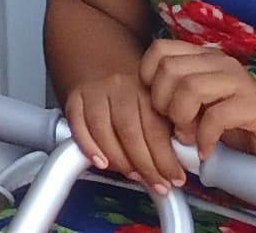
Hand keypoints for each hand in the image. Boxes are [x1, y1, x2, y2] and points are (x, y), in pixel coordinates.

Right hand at [57, 67, 185, 189]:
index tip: (174, 178)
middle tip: (157, 184)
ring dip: (119, 160)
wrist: (106, 72)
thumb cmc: (137, 102)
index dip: (165, 159)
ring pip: (103, 129)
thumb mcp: (160, 109)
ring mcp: (96, 90)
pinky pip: (78, 124)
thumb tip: (179, 166)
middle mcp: (121, 86)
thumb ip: (169, 133)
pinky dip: (88, 146)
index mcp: (147, 89)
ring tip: (133, 175)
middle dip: (145, 165)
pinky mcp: (75, 96)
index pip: (156, 128)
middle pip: (129, 131)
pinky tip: (101, 162)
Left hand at [138, 36, 255, 173]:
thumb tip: (143, 104)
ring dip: (182, 120)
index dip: (148, 77)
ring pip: (189, 87)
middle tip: (175, 127)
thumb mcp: (198, 109)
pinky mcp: (255, 105)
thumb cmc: (237, 130)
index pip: (160, 49)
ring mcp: (239, 81)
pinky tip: (206, 151)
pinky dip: (204, 138)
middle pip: (170, 68)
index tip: (156, 107)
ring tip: (189, 139)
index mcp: (204, 58)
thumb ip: (175, 98)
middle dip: (163, 103)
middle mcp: (220, 61)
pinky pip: (215, 115)